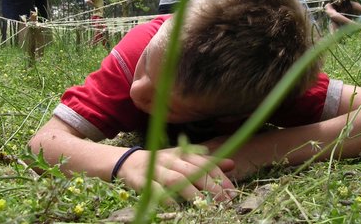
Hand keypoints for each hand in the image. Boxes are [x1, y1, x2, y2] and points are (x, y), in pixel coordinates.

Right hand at [117, 147, 235, 202]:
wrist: (128, 161)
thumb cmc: (162, 162)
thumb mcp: (184, 158)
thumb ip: (206, 161)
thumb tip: (231, 164)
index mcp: (182, 153)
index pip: (204, 163)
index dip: (219, 176)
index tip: (231, 192)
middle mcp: (170, 159)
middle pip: (192, 171)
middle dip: (210, 186)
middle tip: (224, 201)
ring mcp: (155, 169)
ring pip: (175, 179)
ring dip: (191, 192)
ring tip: (204, 204)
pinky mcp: (141, 180)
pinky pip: (154, 189)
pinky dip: (165, 198)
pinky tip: (175, 207)